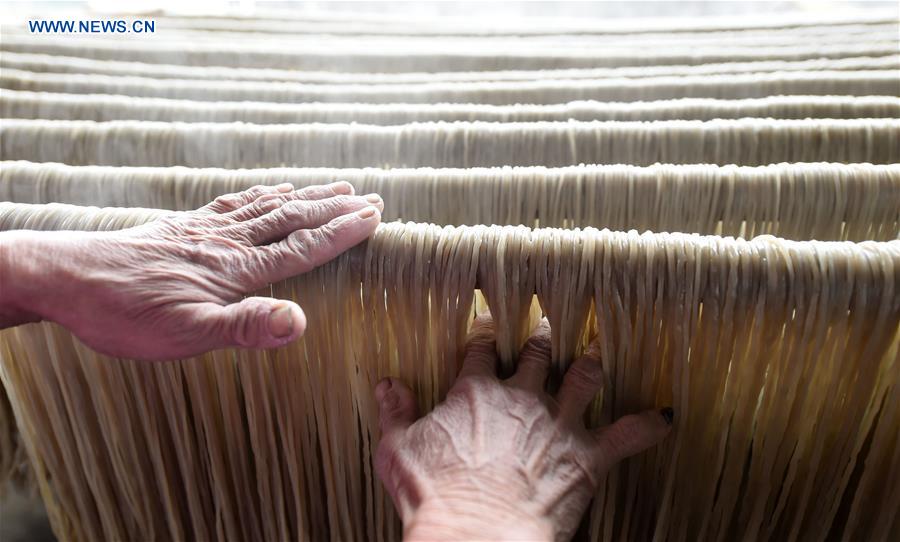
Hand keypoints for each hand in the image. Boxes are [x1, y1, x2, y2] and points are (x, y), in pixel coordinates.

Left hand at [0, 182, 382, 359]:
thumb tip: (299, 324)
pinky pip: (235, 202)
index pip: (301, 246)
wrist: (70, 279)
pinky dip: (263, 193)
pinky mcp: (184, 226)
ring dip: (307, 196)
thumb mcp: (187, 334)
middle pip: (293, 218)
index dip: (341, 232)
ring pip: (268, 205)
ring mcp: (205, 229)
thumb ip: (245, 327)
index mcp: (236, 268)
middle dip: (335, 209)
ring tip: (336, 186)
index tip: (374, 217)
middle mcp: (227, 241)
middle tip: (372, 197)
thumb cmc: (128, 313)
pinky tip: (269, 191)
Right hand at [374, 315, 672, 540]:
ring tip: (600, 349)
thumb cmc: (432, 496)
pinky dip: (648, 424)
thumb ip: (394, 412)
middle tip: (549, 325)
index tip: (489, 321)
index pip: (482, 347)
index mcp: (476, 391)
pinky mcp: (587, 457)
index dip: (485, 331)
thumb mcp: (396, 451)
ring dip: (593, 363)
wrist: (476, 535)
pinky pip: (628, 434)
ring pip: (584, 377)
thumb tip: (386, 384)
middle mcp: (521, 397)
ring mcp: (558, 424)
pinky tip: (664, 415)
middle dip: (544, 337)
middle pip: (538, 352)